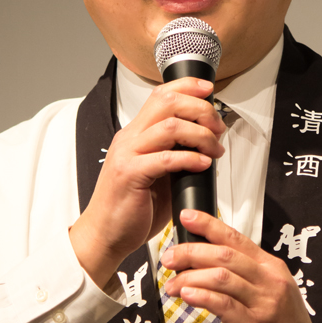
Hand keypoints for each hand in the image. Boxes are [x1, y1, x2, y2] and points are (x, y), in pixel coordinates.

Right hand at [69, 79, 225, 289]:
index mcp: (135, 134)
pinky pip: (165, 158)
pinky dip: (189, 158)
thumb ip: (176, 156)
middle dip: (200, 109)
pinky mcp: (130, 175)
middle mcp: (129, 139)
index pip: (160, 95)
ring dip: (200, 135)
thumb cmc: (131, 209)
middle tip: (217, 128)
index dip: (187, 87)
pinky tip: (203, 165)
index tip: (209, 91)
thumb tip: (208, 147)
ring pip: (169, 126)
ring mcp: (127, 155)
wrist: (104, 235)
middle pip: (167, 102)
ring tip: (214, 150)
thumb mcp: (157, 175)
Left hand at [161, 209, 321, 322]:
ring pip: (222, 277)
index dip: (209, 225)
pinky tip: (187, 295)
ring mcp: (264, 304)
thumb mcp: (267, 295)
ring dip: (190, 277)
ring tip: (173, 284)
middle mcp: (269, 282)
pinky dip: (202, 297)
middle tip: (170, 258)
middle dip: (191, 252)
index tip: (187, 217)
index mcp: (271, 268)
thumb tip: (202, 268)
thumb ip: (239, 280)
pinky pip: (224, 305)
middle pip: (225, 255)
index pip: (236, 239)